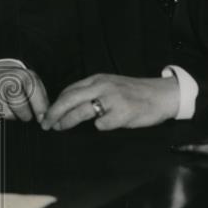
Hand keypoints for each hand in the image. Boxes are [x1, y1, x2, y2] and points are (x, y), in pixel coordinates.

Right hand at [0, 64, 48, 121]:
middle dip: (25, 115)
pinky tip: (2, 106)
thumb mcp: (34, 85)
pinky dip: (0, 115)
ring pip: (7, 115)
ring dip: (12, 116)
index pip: (34, 95)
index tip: (41, 118)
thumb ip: (43, 101)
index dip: (39, 110)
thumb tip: (47, 119)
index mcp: (24, 76)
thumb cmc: (20, 82)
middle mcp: (7, 80)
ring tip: (12, 107)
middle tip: (26, 114)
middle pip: (19, 107)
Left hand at [42, 73, 178, 130]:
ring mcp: (113, 99)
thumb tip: (66, 105)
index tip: (46, 114)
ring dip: (67, 121)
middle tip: (45, 124)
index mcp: (98, 79)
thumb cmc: (133, 92)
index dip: (55, 103)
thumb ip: (91, 92)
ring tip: (59, 127)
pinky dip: (100, 126)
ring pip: (81, 111)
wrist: (162, 95)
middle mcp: (103, 86)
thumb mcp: (110, 85)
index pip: (69, 90)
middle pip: (69, 99)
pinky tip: (104, 126)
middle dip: (54, 113)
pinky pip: (103, 124)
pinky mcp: (123, 113)